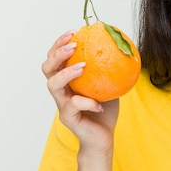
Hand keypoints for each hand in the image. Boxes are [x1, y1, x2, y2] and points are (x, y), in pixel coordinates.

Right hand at [41, 31, 118, 154]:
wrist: (103, 138)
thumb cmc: (105, 110)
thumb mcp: (110, 85)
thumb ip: (110, 69)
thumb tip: (123, 45)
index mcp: (67, 81)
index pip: (56, 58)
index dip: (59, 44)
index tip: (73, 32)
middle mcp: (60, 91)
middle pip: (47, 68)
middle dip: (57, 53)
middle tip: (73, 45)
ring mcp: (62, 105)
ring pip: (53, 85)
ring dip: (66, 73)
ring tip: (82, 66)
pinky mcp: (68, 119)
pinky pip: (73, 106)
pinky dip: (88, 102)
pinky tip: (100, 105)